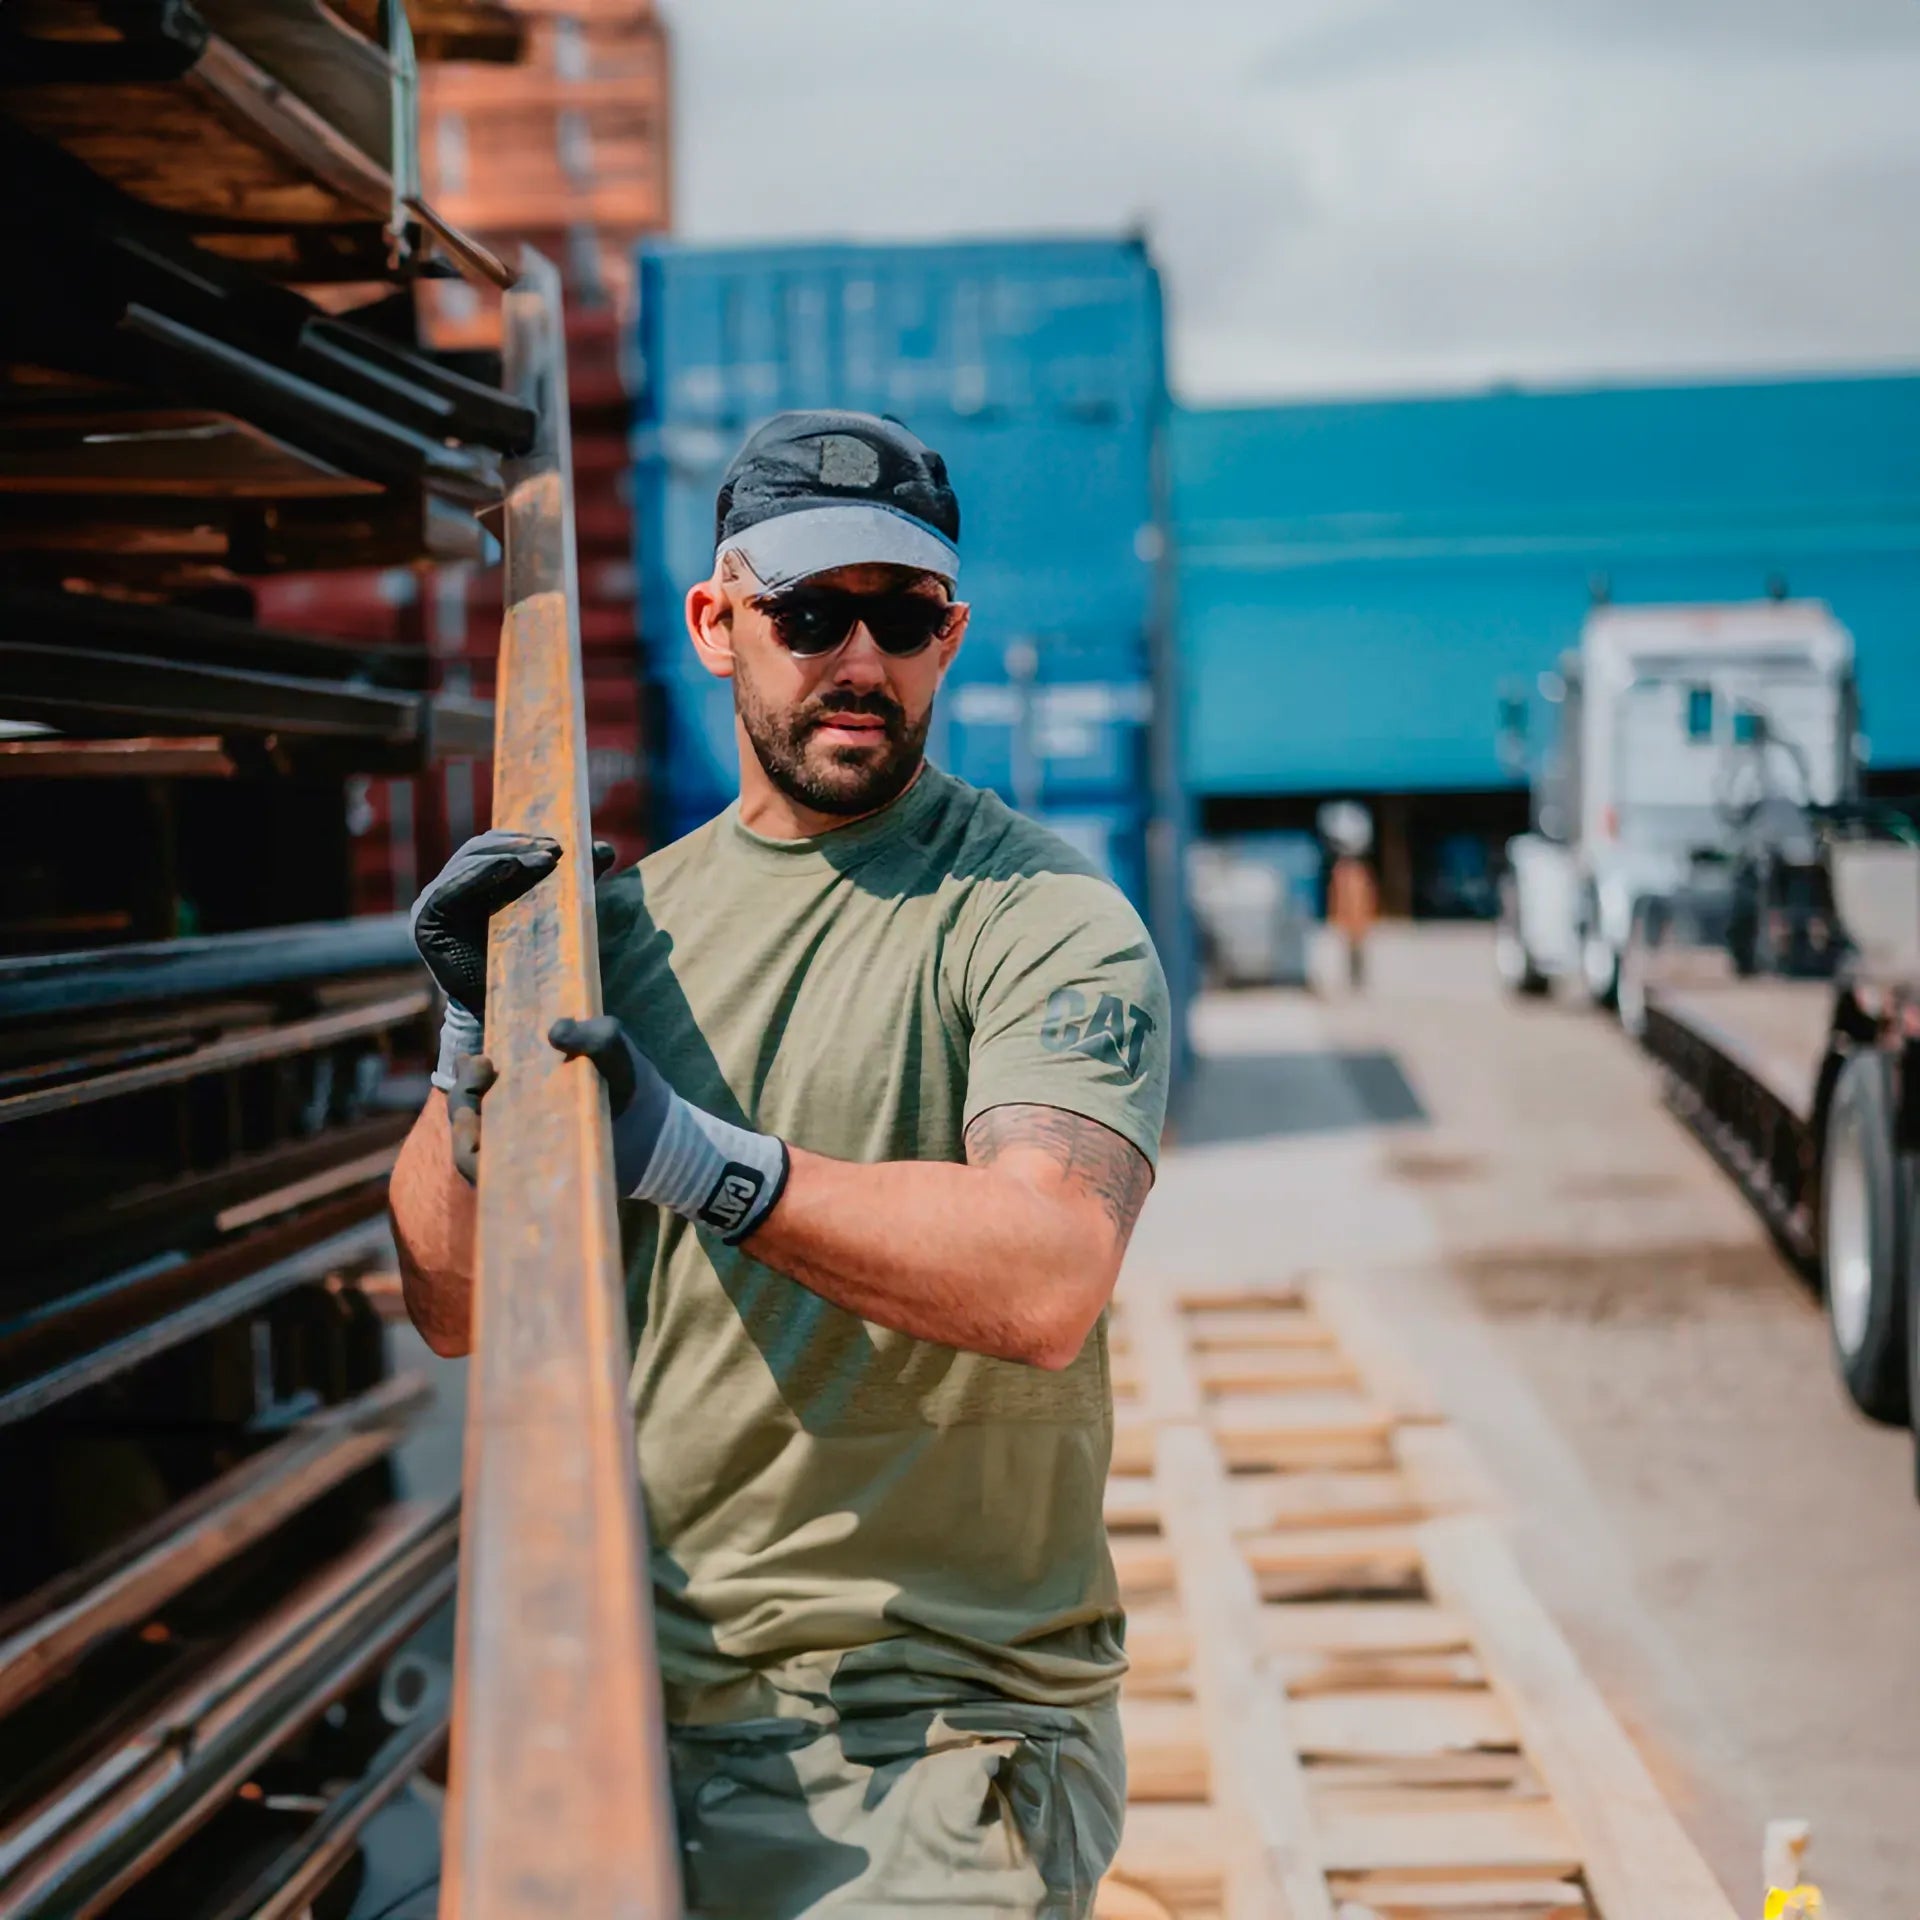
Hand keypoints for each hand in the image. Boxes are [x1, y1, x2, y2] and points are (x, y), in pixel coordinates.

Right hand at [411, 832, 615, 1015]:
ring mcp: (430, 905)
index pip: (493, 847)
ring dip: (509, 855)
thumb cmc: (536, 962)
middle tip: (556, 849)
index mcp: (470, 883)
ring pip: (468, 863)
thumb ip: (574, 881)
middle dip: (520, 844)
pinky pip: (451, 889)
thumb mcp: (555, 911)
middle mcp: (446, 890)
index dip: (524, 838)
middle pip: (480, 850)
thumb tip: (606, 848)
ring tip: (546, 859)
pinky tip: (511, 867)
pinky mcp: (424, 923)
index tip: (562, 843)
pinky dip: (482, 873)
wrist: (513, 1012)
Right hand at [442, 1019, 663, 1190]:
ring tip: (474, 1129)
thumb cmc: (629, 1084)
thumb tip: (555, 1032)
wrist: (659, 1132)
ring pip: (471, 1153)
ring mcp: (520, 1154)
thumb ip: (597, 1034)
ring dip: (464, 1141)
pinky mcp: (533, 1184)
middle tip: (481, 1079)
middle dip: (462, 1095)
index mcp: (523, 1084)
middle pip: (465, 1113)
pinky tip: (487, 1165)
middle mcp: (513, 1119)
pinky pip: (496, 1186)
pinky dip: (484, 1176)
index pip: (475, 1080)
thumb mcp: (615, 1050)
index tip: (480, 1060)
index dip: (465, 1072)